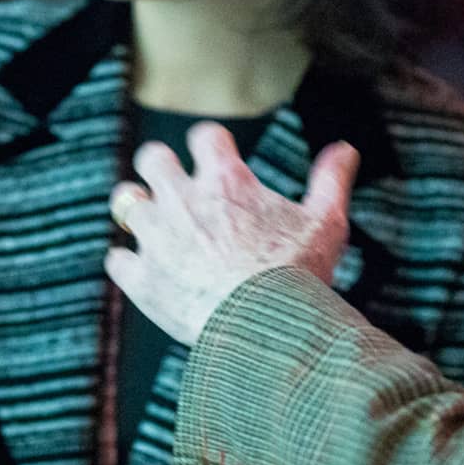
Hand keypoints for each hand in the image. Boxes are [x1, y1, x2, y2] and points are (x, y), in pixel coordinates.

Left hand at [104, 122, 358, 345]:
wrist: (266, 329)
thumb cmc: (300, 274)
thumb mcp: (326, 222)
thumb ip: (330, 180)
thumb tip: (346, 149)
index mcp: (226, 180)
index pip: (206, 135)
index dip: (211, 145)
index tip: (218, 159)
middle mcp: (183, 199)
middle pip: (152, 157)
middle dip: (161, 167)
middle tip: (175, 187)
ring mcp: (156, 237)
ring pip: (126, 201)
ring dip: (140, 211)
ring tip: (157, 228)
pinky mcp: (140, 277)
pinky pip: (117, 259)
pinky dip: (130, 264)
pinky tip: (149, 273)